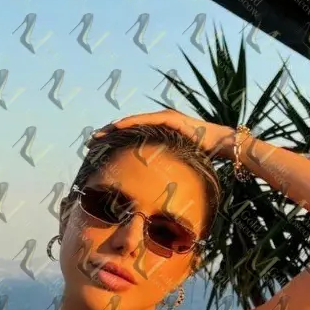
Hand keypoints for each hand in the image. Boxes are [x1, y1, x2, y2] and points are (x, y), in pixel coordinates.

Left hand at [93, 110, 235, 160]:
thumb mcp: (177, 164)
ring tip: (98, 135)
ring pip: (132, 123)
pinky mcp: (168, 118)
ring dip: (113, 128)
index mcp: (157, 134)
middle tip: (90, 142)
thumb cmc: (201, 156)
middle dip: (107, 134)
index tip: (98, 149)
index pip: (131, 136)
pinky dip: (130, 124)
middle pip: (127, 128)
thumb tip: (155, 191)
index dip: (113, 142)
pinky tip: (116, 127)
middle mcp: (157, 123)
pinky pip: (144, 121)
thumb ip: (165, 169)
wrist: (219, 143)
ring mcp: (162, 118)